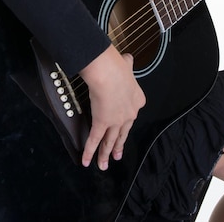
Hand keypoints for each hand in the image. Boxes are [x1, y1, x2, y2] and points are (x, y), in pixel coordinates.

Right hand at [79, 44, 145, 170]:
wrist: (110, 74)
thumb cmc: (118, 67)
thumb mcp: (127, 65)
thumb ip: (128, 64)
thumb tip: (127, 59)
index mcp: (137, 100)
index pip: (132, 113)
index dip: (127, 120)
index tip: (124, 125)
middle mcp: (129, 114)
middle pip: (123, 133)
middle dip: (119, 145)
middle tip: (117, 155)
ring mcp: (116, 121)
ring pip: (110, 141)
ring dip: (106, 154)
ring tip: (104, 165)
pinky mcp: (102, 124)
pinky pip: (95, 140)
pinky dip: (90, 152)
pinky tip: (86, 161)